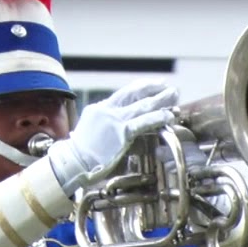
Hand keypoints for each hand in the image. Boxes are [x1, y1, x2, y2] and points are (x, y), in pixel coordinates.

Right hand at [47, 79, 178, 196]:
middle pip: (134, 94)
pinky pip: (144, 121)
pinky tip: (168, 115)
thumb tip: (119, 126)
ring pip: (142, 105)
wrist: (74, 161)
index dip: (140, 88)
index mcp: (99, 108)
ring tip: (173, 96)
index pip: (123, 94)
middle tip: (168, 87)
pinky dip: (158, 117)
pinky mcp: (122, 132)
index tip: (152, 85)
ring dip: (160, 100)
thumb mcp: (91, 130)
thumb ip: (105, 124)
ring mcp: (114, 120)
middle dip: (153, 89)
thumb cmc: (81, 152)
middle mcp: (106, 110)